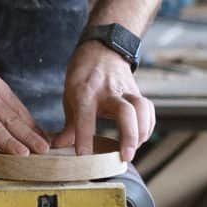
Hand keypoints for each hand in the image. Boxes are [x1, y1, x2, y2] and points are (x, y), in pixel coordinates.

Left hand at [52, 41, 154, 161]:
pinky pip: (148, 109)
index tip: (85, 156)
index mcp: (84, 93)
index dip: (84, 137)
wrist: (102, 49)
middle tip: (125, 157)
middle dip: (128, 136)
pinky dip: (148, 125)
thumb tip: (58, 146)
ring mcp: (125, 90)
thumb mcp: (70, 97)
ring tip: (134, 149)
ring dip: (142, 132)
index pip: (85, 117)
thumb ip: (69, 125)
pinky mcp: (137, 91)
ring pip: (141, 109)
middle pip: (125, 112)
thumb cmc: (83, 77)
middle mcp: (107, 91)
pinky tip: (141, 138)